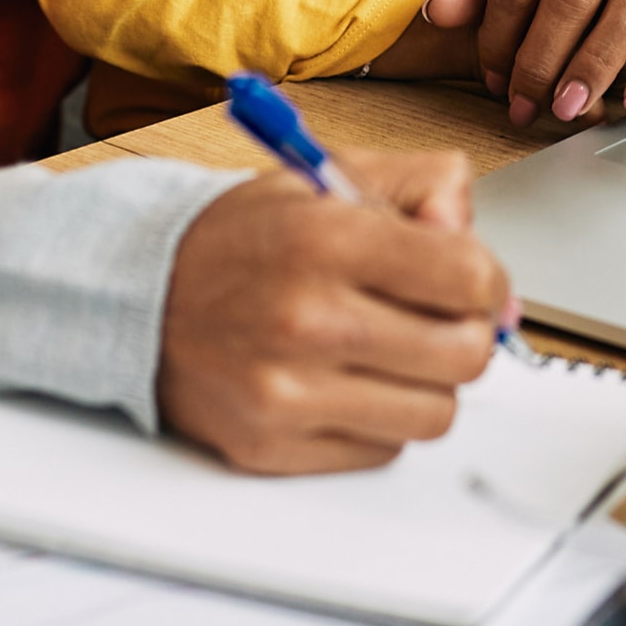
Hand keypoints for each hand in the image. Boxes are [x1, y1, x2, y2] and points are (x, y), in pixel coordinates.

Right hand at [157, 147, 504, 472]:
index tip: (470, 278)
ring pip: (433, 415)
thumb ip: (420, 184)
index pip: (468, 276)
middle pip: (465, 355)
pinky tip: (343, 380)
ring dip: (425, 382)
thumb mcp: (327, 174)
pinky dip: (378, 420)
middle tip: (438, 316)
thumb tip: (473, 234)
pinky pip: (380, 451)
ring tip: (387, 348)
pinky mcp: (273, 447)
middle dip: (465, 332)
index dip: (485, 278)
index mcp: (326, 237)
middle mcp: (307, 318)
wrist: (140, 295)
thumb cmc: (240, 238)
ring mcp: (288, 392)